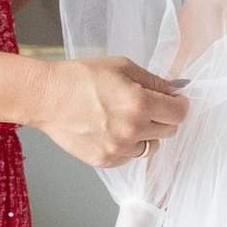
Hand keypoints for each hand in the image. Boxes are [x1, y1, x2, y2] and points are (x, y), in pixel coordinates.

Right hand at [39, 56, 186, 170]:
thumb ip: (153, 81)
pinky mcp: (106, 160)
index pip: (179, 113)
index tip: (174, 101)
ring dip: (146, 134)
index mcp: (140, 104)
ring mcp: (119, 149)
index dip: (179, 105)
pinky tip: (112, 130)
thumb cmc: (81, 77)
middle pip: (169, 131)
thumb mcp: (122, 66)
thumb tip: (174, 90)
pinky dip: (128, 145)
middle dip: (163, 117)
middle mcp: (133, 130)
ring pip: (151, 146)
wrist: (46, 97)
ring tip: (126, 119)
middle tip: (148, 106)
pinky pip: (130, 156)